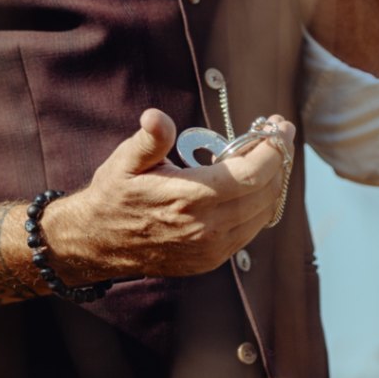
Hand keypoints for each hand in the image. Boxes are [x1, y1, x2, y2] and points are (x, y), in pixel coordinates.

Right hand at [44, 109, 293, 279]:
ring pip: (263, 213)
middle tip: (276, 135)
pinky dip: (259, 205)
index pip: (253, 173)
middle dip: (278, 160)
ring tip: (267, 156)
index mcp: (189, 198)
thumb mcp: (126, 161)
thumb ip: (149, 139)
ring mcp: (211, 249)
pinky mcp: (211, 260)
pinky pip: (250, 230)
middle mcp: (206, 228)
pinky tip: (252, 185)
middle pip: (266, 191)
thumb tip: (156, 117)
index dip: (274, 148)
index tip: (279, 125)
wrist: (98, 243)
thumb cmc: (114, 195)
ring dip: (272, 183)